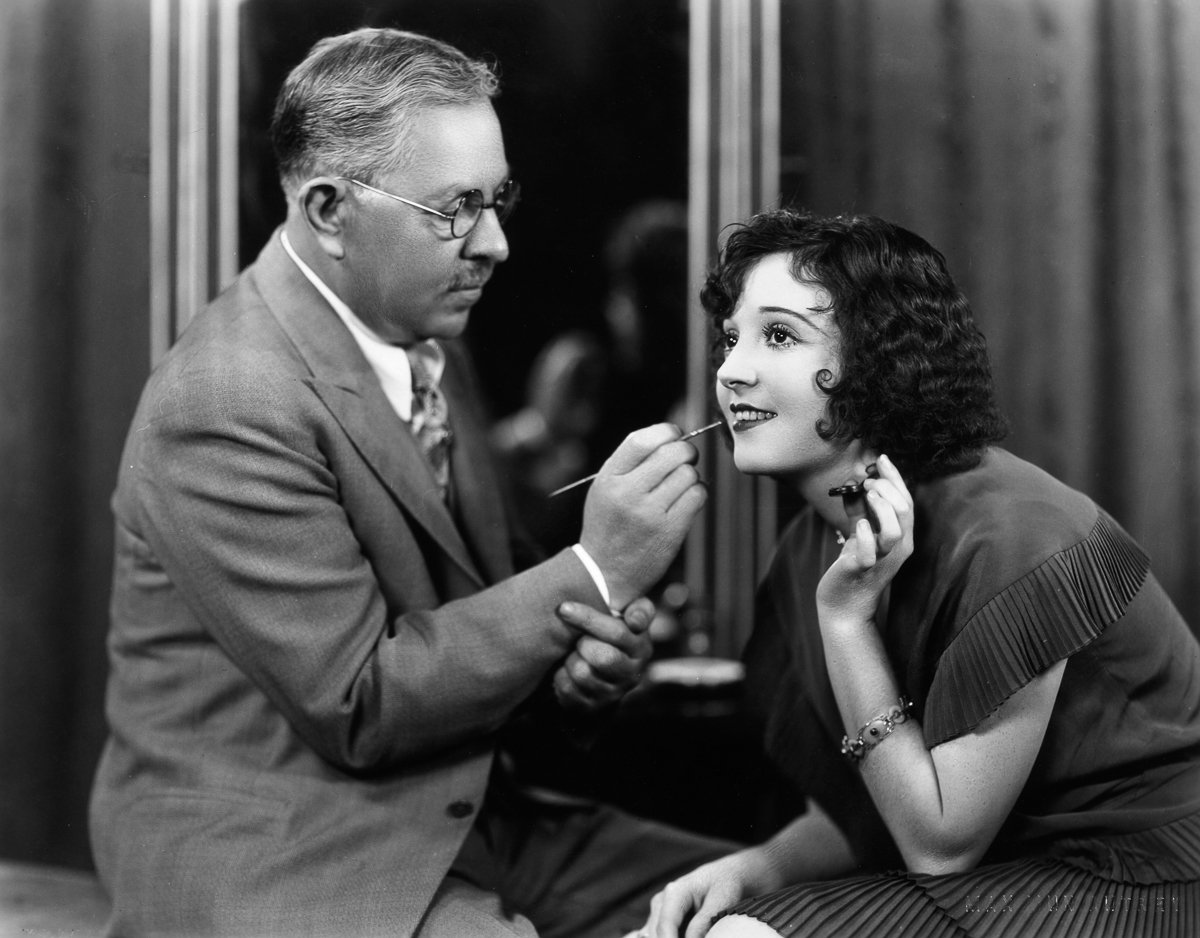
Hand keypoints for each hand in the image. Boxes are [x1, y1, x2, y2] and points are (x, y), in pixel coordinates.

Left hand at [552, 597, 654, 710]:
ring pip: (582, 674)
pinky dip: (561, 676)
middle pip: (602, 657)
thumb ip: (640, 610)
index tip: (563, 608)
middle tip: (579, 639)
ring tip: (575, 654)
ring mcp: (613, 693)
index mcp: (641, 647)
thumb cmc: (613, 636)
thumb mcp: (631, 618)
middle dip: (583, 644)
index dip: (589, 619)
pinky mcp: (593, 707)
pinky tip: (568, 671)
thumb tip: (635, 620)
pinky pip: (568, 689)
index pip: (618, 632)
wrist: (605, 676)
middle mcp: (632, 673)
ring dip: (571, 660)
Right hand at [580, 424, 706, 607]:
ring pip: (689, 473)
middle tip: (684, 459)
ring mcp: (650, 513)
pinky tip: (685, 501)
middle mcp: (628, 493)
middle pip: (673, 453)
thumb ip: (630, 462)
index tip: (674, 435)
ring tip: (679, 487)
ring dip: (691, 476)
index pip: (642, 439)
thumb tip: (671, 436)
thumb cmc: (608, 526)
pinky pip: (698, 496)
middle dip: (686, 451)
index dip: (666, 431)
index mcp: (609, 478)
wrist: (604, 573)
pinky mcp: (670, 531)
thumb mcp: (604, 487)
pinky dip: (698, 493)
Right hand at [635, 850, 773, 937]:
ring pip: (655, 936)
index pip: (665, 927)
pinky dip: (671, 937)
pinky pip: (661, 935)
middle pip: (657, 934)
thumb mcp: (722, 899)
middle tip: (702, 937)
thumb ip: (704, 921)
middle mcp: (661, 901)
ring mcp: (659, 911)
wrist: (727, 876)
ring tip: (701, 934)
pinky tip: (691, 934)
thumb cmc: (726, 884)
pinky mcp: (662, 920)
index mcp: (674, 892)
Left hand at [816, 453, 913, 623]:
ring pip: (895, 531)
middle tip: (868, 482)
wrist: (844, 605)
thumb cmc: (853, 567)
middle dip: (887, 488)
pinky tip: (857, 524)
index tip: (881, 458)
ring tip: (866, 495)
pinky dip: (865, 534)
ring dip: (881, 507)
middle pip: (905, 511)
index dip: (895, 477)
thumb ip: (860, 511)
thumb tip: (853, 484)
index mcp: (901, 537)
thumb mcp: (860, 535)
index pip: (907, 502)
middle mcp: (898, 549)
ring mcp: (883, 560)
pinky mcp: (863, 570)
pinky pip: (870, 552)